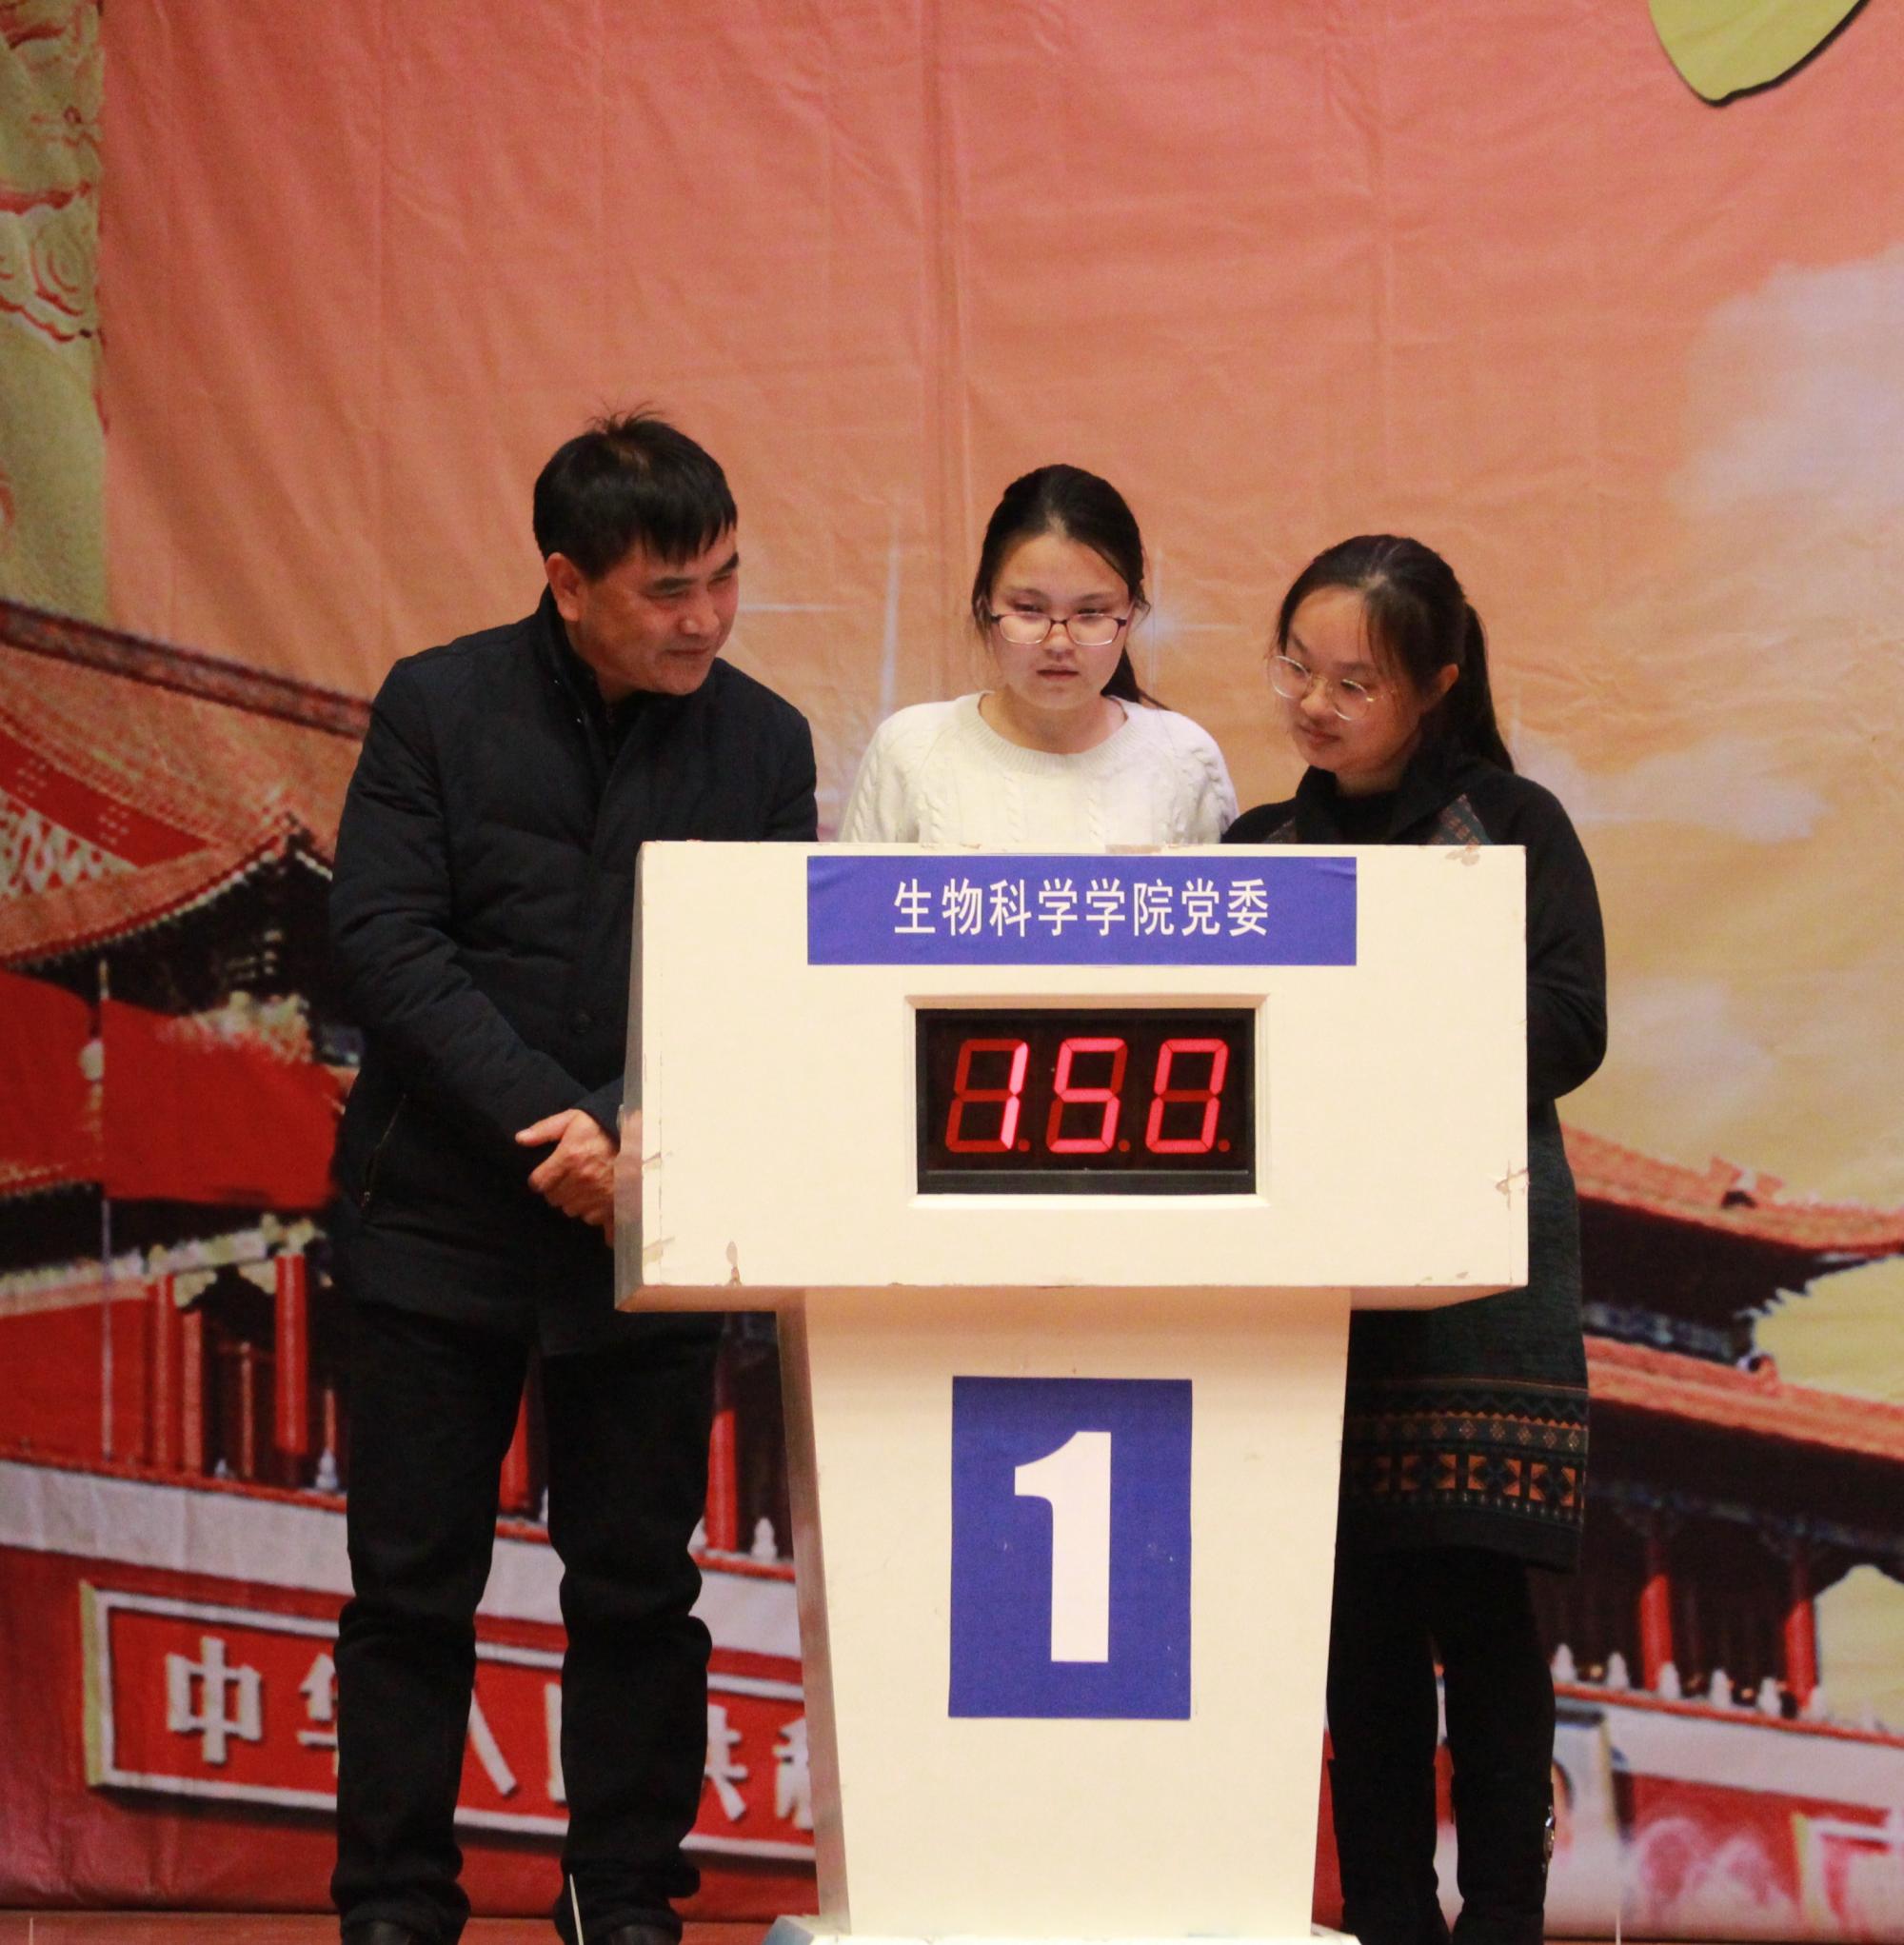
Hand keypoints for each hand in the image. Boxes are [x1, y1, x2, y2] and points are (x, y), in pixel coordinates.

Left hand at [516, 1108, 616, 1235]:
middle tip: (568, 1179)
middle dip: (557, 1191)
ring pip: (572, 1210)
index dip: (540, 1179)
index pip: (538, 1183)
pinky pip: (594, 1220)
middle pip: (554, 1199)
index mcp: (569, 1158)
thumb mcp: (573, 1119)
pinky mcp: (613, 1206)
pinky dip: (594, 1213)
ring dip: (574, 1202)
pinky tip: (597, 1203)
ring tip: (584, 1188)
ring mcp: (598, 1196)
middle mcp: (582, 1180)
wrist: (642, 1138)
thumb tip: (520, 1139)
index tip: (547, 1175)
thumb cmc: (603, 1127)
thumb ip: (545, 1129)